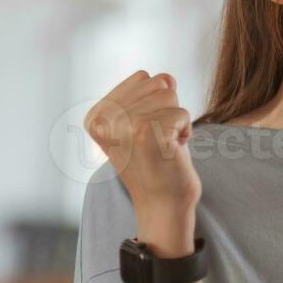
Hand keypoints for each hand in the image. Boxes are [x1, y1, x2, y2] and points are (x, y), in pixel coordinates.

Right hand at [84, 70, 202, 227]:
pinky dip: (186, 132)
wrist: (162, 204)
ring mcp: (125, 125)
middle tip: (157, 140)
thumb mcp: (142, 121)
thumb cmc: (156, 162)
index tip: (145, 133)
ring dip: (176, 121)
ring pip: (170, 95)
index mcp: (96, 115)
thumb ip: (149, 93)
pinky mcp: (148, 134)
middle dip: (166, 110)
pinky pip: (183, 113)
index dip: (154, 104)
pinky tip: (172, 152)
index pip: (142, 78)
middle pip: (157, 84)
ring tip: (163, 145)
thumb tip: (167, 78)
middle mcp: (105, 119)